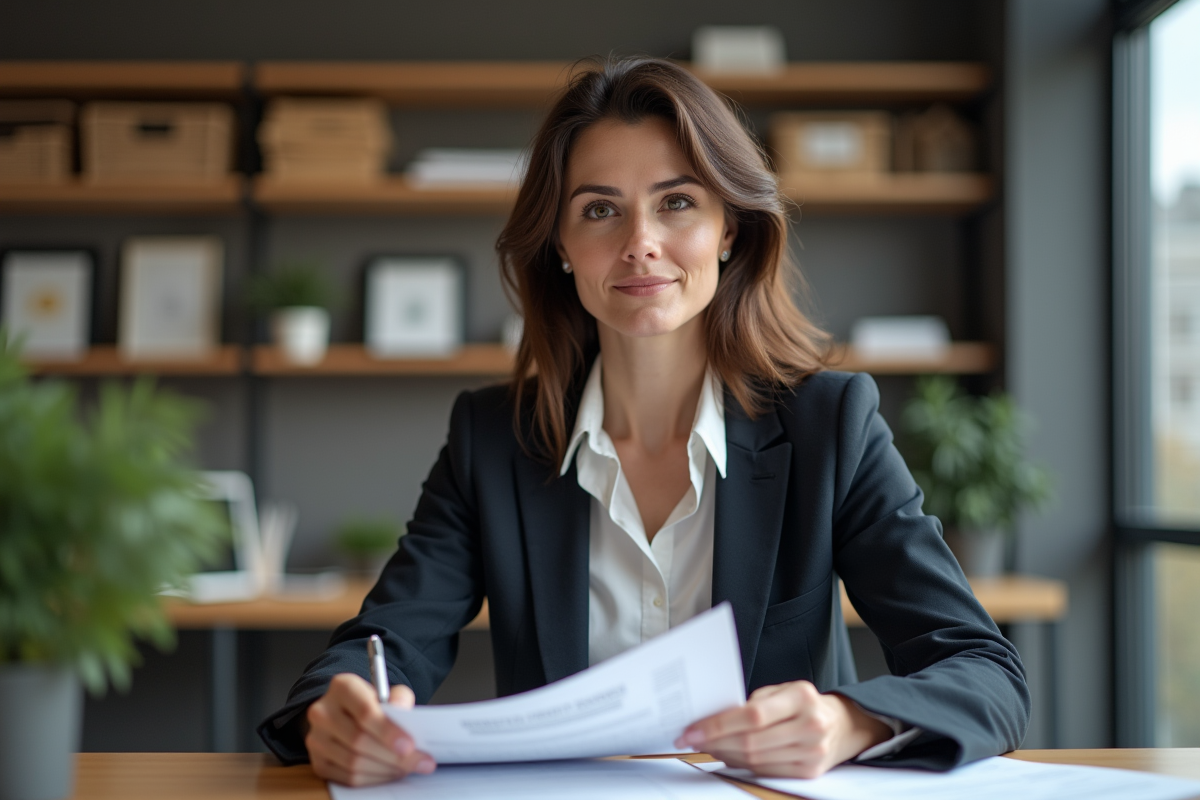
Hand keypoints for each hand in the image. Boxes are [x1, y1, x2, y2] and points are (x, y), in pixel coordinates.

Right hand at [305, 673, 435, 785]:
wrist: (347, 715)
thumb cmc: (372, 704)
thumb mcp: (389, 692)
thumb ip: (399, 698)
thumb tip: (402, 712)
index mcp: (342, 687)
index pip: (364, 712)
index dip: (388, 731)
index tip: (409, 746)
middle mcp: (323, 711)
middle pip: (359, 740)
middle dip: (393, 756)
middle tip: (417, 761)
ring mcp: (316, 738)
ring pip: (353, 762)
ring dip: (385, 769)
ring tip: (406, 767)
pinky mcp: (317, 761)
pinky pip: (347, 777)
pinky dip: (372, 779)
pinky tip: (388, 773)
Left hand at [674, 681, 891, 778]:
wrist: (842, 725)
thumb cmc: (804, 703)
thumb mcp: (784, 690)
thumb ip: (754, 702)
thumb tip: (714, 718)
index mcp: (801, 697)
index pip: (753, 715)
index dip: (718, 725)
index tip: (691, 729)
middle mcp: (810, 725)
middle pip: (751, 741)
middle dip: (714, 742)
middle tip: (690, 739)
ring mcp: (812, 752)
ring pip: (756, 760)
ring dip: (724, 755)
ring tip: (705, 746)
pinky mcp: (810, 772)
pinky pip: (766, 771)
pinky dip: (741, 765)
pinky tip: (726, 756)